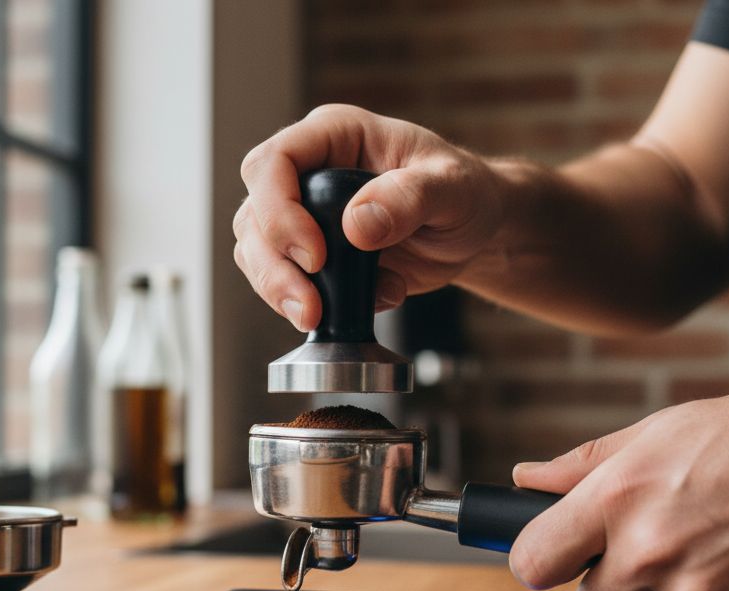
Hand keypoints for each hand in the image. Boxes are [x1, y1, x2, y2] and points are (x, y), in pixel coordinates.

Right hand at [235, 104, 505, 330]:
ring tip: (321, 316)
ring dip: (280, 291)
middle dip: (273, 266)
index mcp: (335, 136)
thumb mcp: (453, 188)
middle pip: (254, 215)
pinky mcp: (309, 254)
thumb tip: (357, 225)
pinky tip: (363, 306)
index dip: (280, 211)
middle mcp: (308, 171)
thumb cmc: (465, 193)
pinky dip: (309, 304)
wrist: (473, 230)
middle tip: (309, 307)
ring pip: (257, 252)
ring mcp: (303, 214)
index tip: (316, 256)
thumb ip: (410, 198)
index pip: (274, 163)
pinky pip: (281, 280)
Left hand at [507, 375, 728, 590]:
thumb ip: (584, 464)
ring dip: (670, 590)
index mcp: (618, 498)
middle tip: (652, 540)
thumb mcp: (660, 430)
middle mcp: (649, 551)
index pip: (534, 562)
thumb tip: (527, 478)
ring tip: (712, 535)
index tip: (554, 554)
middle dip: (612, 581)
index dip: (540, 559)